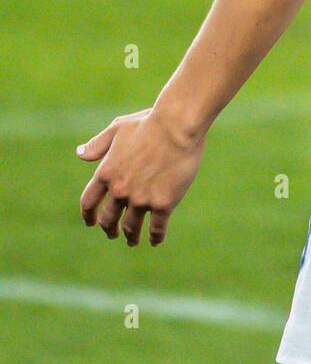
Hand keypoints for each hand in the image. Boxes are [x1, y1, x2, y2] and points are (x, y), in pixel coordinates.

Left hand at [78, 107, 204, 246]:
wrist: (177, 125)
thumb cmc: (149, 122)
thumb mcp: (118, 129)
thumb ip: (97, 144)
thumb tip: (79, 154)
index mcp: (106, 173)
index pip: (89, 202)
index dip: (88, 215)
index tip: (90, 222)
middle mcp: (120, 190)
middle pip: (108, 219)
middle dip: (109, 229)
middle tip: (113, 233)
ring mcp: (141, 199)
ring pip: (131, 227)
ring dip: (131, 237)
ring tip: (133, 241)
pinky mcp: (163, 203)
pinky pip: (157, 228)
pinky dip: (155, 237)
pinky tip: (156, 240)